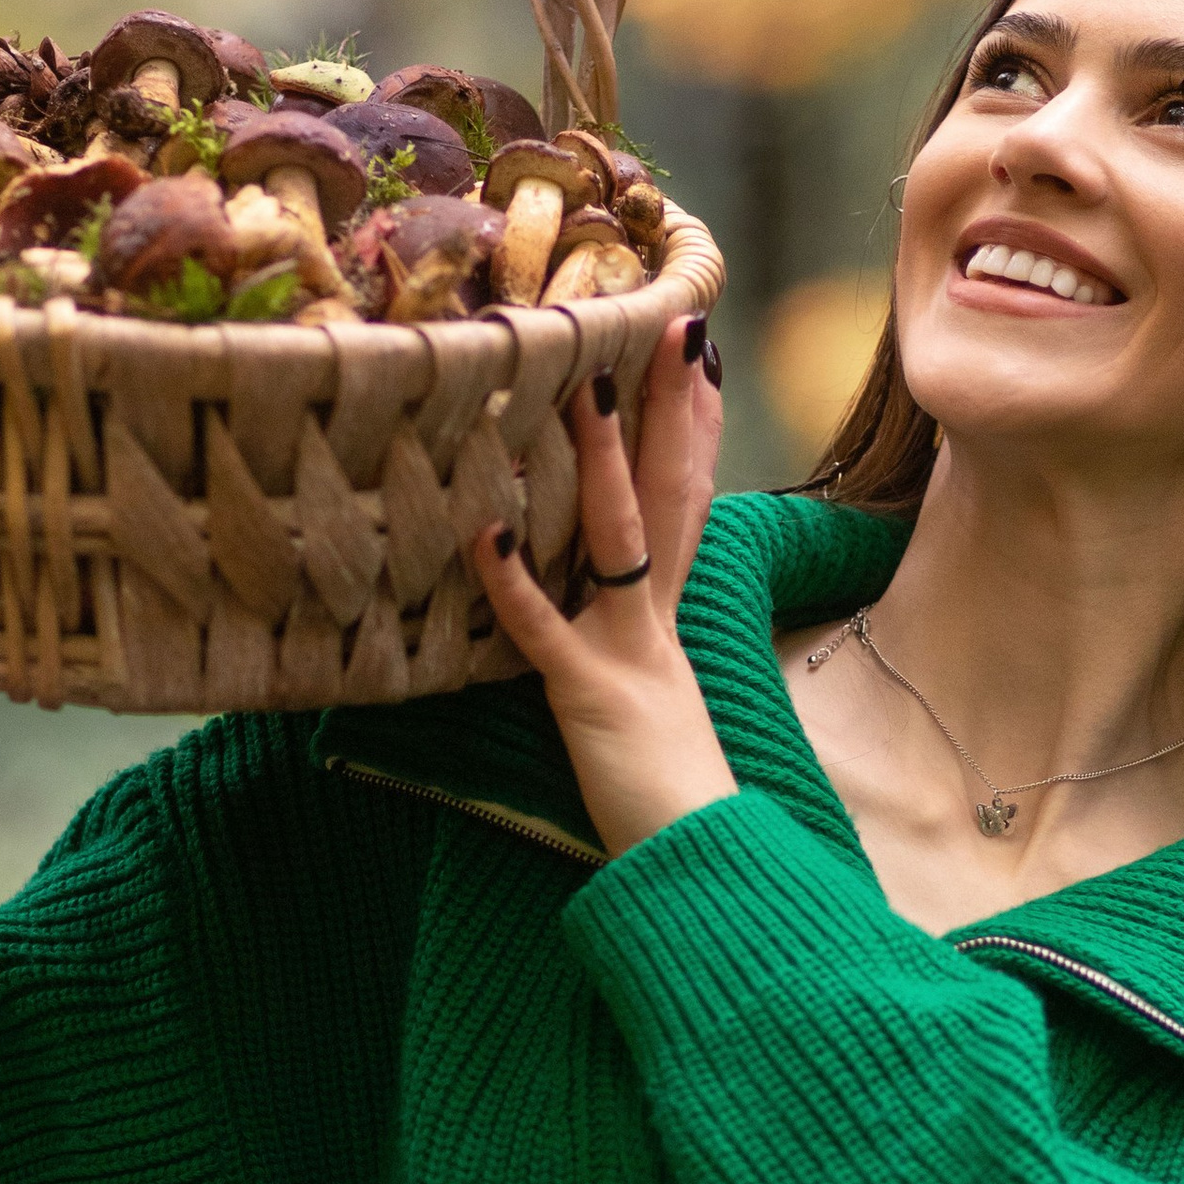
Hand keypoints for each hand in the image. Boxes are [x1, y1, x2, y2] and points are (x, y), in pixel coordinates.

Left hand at [465, 315, 735, 858]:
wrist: (698, 862)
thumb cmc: (666, 797)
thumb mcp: (650, 704)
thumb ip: (629, 652)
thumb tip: (603, 609)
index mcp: (667, 621)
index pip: (686, 503)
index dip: (691, 426)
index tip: (693, 353)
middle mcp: (653, 623)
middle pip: (669, 496)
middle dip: (670, 409)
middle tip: (672, 321)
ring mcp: (625, 655)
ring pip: (616, 542)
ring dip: (601, 465)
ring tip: (582, 390)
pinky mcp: (587, 698)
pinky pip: (544, 633)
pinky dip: (513, 582)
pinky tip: (485, 531)